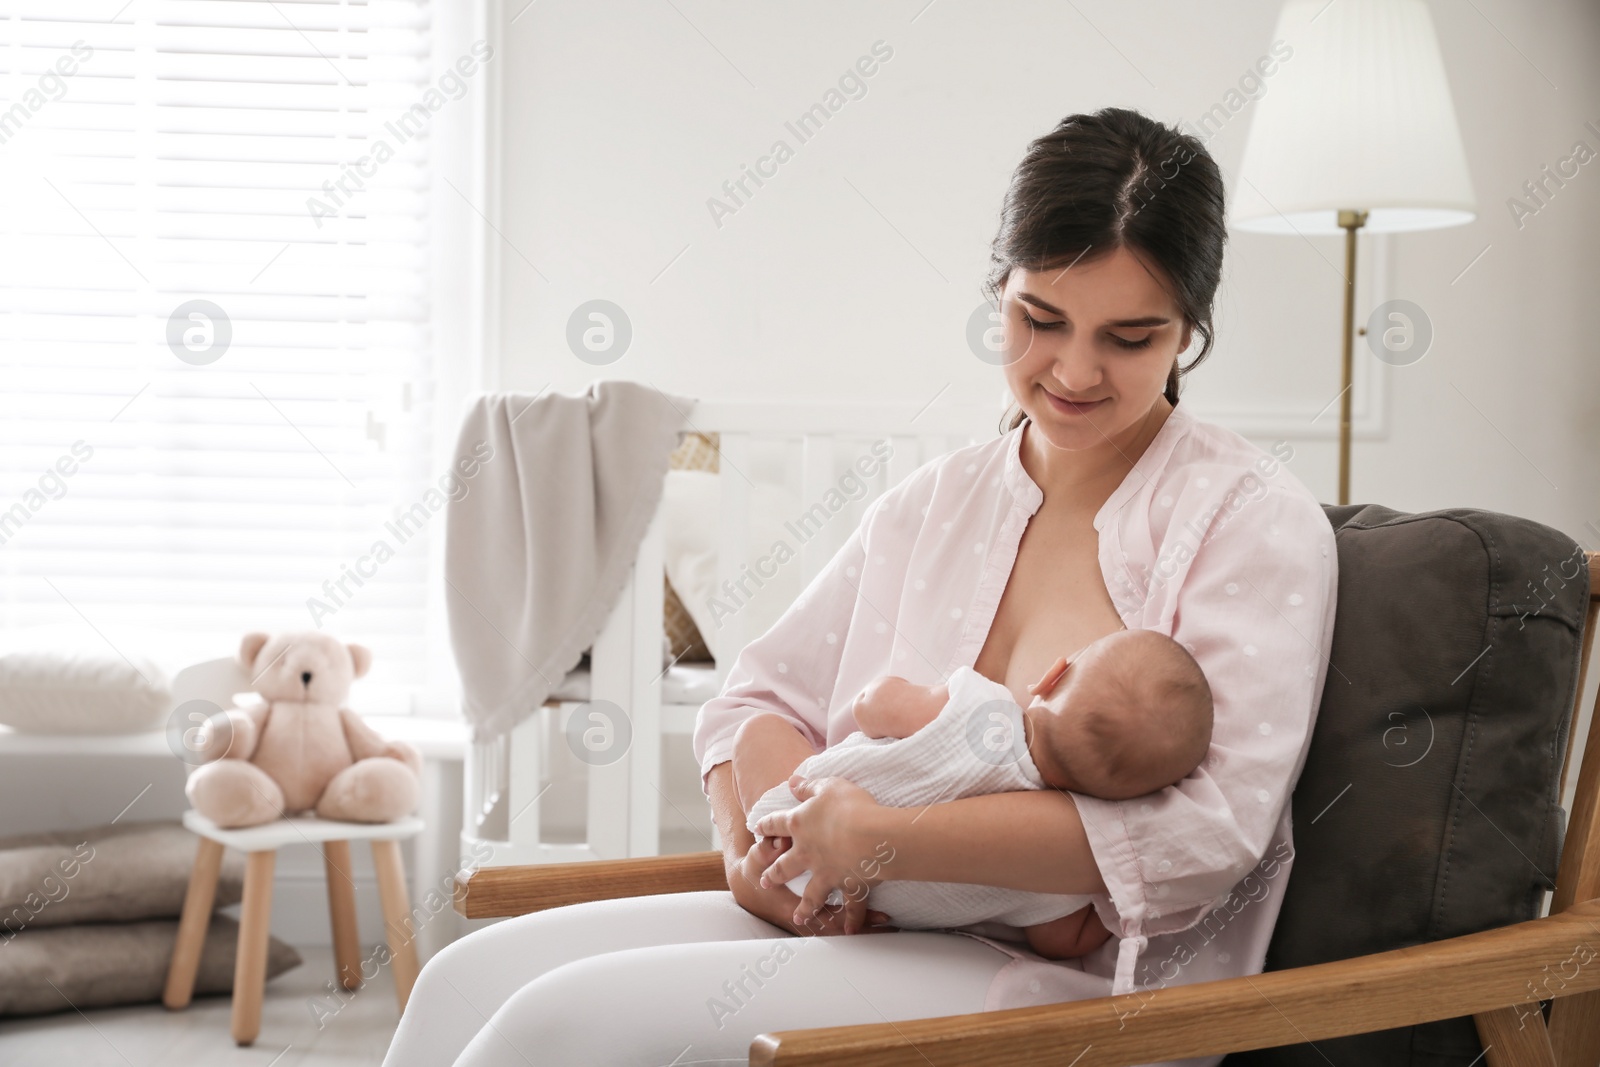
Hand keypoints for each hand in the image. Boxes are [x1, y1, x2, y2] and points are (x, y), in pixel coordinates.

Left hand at [753, 775, 893, 933]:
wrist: (872, 835)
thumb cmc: (851, 806)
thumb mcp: (828, 786)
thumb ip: (809, 786)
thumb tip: (793, 781)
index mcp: (800, 825)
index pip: (776, 825)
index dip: (766, 826)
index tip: (758, 829)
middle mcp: (808, 853)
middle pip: (785, 867)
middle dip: (774, 874)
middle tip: (765, 882)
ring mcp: (826, 873)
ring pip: (811, 895)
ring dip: (806, 908)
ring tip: (799, 917)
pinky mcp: (848, 885)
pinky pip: (850, 907)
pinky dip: (852, 919)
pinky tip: (849, 930)